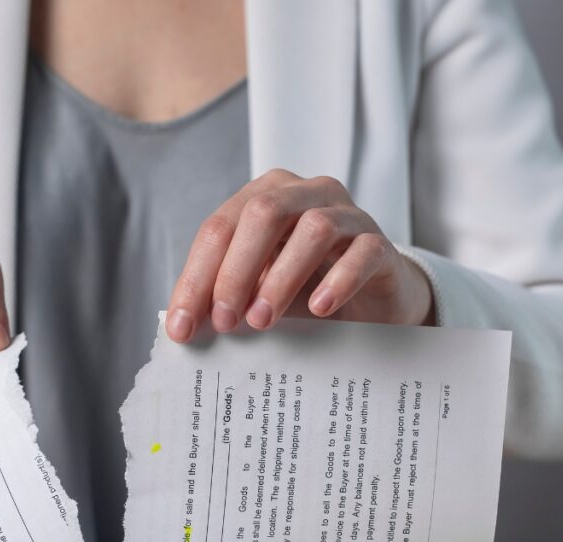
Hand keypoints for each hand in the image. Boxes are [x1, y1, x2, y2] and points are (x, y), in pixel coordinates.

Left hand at [165, 169, 433, 341]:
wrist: (372, 300)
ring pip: (313, 228)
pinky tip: (318, 309)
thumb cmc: (305, 289)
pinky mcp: (379, 242)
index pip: (219, 228)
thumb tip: (185, 327)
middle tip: (224, 321)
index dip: (197, 277)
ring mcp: (347, 214)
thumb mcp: (258, 290)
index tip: (182, 327)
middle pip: (263, 213)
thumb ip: (226, 298)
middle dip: (236, 270)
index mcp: (264, 197)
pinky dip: (338, 280)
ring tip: (262, 320)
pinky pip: (363, 251)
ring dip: (281, 277)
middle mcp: (304, 194)